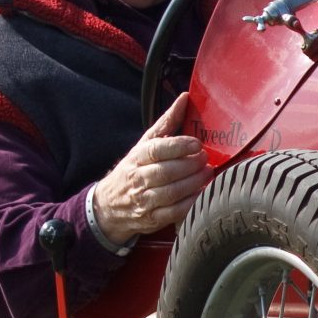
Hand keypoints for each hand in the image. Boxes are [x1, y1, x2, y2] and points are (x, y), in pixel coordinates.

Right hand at [89, 96, 208, 245]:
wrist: (110, 205)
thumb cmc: (133, 170)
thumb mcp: (145, 144)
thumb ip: (167, 122)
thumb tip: (185, 98)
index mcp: (137, 157)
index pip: (157, 150)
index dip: (179, 146)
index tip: (196, 143)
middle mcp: (138, 179)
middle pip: (167, 171)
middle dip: (190, 164)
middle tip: (205, 159)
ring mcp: (144, 200)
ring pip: (171, 192)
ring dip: (194, 183)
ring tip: (207, 173)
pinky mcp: (152, 219)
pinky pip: (174, 212)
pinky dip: (190, 203)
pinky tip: (201, 193)